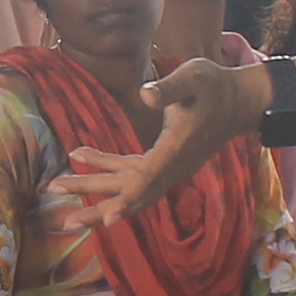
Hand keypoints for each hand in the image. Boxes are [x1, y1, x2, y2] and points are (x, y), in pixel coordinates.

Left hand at [60, 60, 261, 229]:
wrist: (238, 102)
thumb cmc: (215, 86)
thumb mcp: (193, 78)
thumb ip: (169, 87)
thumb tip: (145, 93)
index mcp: (176, 149)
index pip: (149, 179)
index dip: (129, 198)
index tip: (109, 218)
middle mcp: (171, 167)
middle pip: (130, 192)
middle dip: (96, 204)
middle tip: (62, 214)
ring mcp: (167, 167)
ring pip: (127, 187)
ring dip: (93, 187)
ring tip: (57, 187)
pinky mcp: (163, 161)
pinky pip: (130, 172)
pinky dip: (105, 166)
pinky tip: (80, 155)